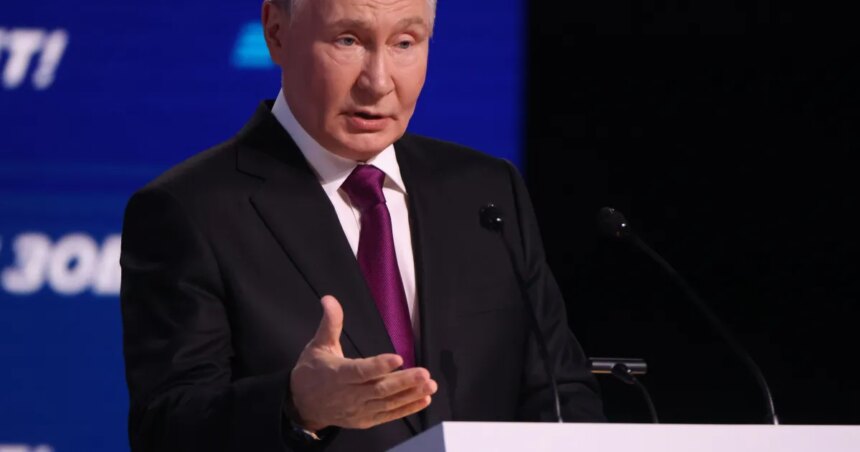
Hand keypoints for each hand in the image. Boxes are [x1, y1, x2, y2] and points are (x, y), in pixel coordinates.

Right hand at [290, 295, 436, 431]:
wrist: (302, 405)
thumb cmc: (312, 372)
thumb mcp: (318, 345)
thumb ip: (330, 323)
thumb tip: (329, 299)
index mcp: (337, 374)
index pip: (360, 371)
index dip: (379, 365)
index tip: (398, 358)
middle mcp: (349, 395)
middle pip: (379, 389)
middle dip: (403, 382)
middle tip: (424, 373)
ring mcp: (358, 410)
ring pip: (387, 403)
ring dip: (410, 395)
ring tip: (430, 385)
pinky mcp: (365, 420)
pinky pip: (388, 415)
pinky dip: (406, 408)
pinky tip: (423, 399)